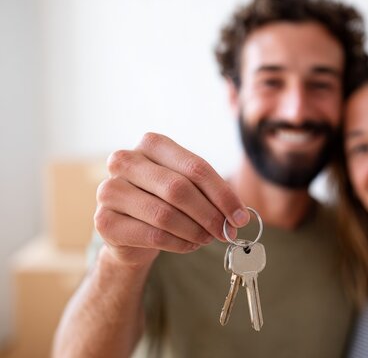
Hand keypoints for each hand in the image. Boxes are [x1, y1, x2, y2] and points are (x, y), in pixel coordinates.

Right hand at [94, 132, 249, 266]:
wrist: (132, 232)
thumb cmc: (166, 202)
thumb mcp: (191, 189)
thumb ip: (213, 197)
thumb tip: (238, 218)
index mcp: (152, 144)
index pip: (196, 168)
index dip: (223, 195)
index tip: (241, 217)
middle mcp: (125, 161)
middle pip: (179, 189)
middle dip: (210, 215)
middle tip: (226, 232)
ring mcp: (110, 190)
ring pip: (165, 215)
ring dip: (195, 232)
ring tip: (207, 238)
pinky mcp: (104, 221)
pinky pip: (153, 235)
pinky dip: (179, 244)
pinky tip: (188, 245)